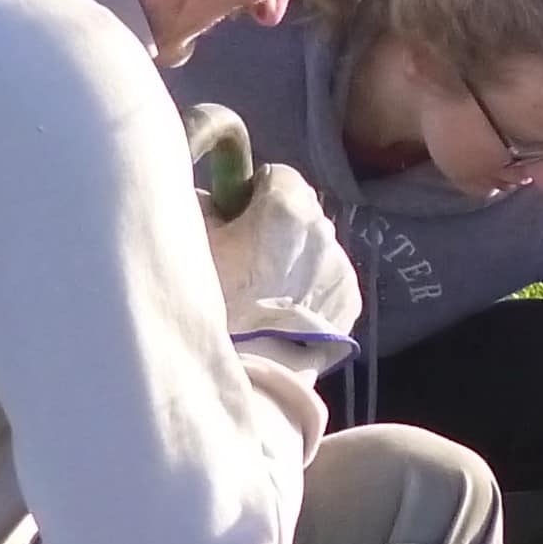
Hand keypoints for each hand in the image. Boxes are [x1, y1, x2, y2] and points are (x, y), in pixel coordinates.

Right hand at [206, 161, 358, 352]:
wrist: (247, 369)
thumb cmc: (214, 301)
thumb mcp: (192, 241)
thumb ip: (206, 205)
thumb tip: (214, 197)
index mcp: (287, 205)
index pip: (277, 174)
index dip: (253, 194)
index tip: (235, 219)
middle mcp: (323, 229)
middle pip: (301, 210)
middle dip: (277, 224)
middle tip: (246, 258)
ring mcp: (341, 267)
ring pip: (317, 247)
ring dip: (297, 257)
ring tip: (266, 291)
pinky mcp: (350, 301)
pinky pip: (329, 281)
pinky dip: (312, 288)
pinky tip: (285, 311)